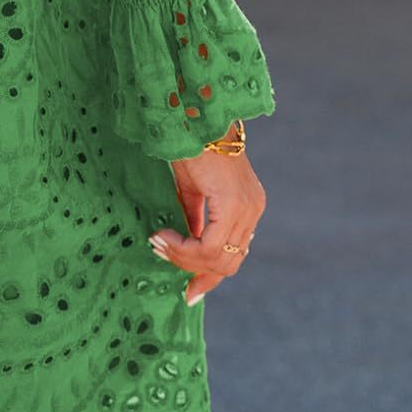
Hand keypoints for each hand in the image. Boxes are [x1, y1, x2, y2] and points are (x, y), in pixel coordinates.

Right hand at [148, 131, 266, 304]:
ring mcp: (247, 208)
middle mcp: (253, 210)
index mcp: (247, 208)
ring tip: (158, 241)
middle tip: (161, 253)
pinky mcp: (233, 205)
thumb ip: (194, 219)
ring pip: (218, 258)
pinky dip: (184, 247)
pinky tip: (164, 235)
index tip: (189, 293)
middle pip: (228, 263)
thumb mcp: (192, 190)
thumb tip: (185, 246)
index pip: (234, 256)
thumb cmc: (191, 146)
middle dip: (192, 269)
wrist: (194, 118)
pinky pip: (210, 245)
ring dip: (183, 257)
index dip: (210, 278)